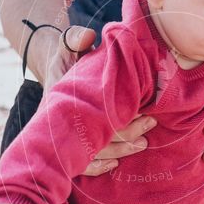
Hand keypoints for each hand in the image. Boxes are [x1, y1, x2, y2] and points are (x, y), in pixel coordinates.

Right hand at [31, 24, 156, 176]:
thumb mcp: (67, 47)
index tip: (140, 108)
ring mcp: (65, 137)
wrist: (53, 72)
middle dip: (126, 132)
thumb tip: (88, 36)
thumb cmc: (65, 59)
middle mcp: (64, 121)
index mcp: (63, 98)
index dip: (116, 115)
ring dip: (121, 149)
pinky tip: (116, 164)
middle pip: (96, 136)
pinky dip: (99, 167)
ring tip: (143, 142)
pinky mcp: (69, 147)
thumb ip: (75, 39)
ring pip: (93, 153)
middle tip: (150, 122)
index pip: (91, 112)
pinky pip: (82, 166)